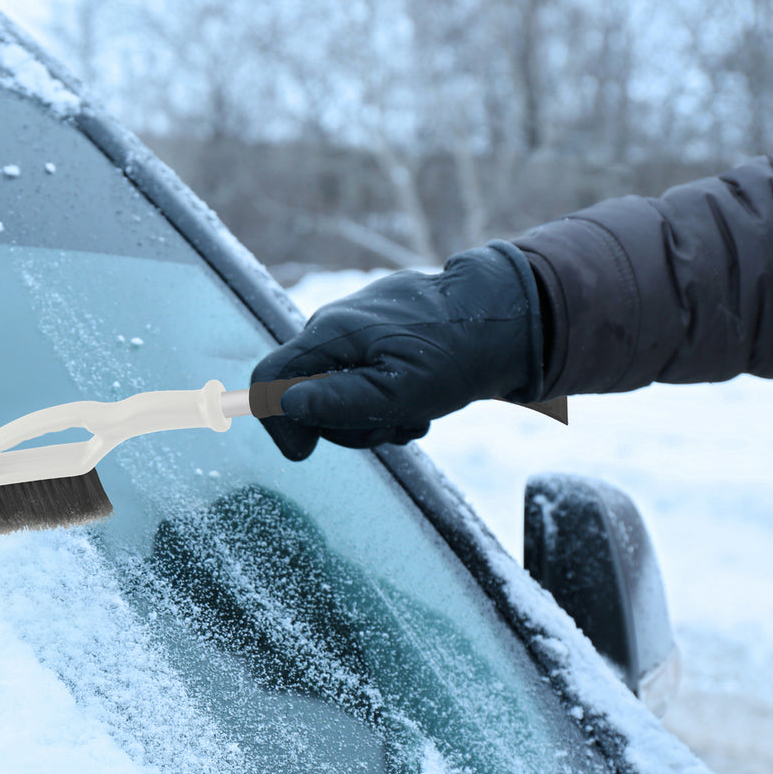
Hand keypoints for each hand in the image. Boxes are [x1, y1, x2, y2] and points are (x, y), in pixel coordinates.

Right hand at [251, 241, 543, 460]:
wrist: (504, 318)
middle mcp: (333, 326)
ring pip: (338, 391)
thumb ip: (338, 402)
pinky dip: (385, 400)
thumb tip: (286, 405)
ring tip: (415, 415)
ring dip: (372, 416)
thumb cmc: (455, 356)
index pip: (268, 381)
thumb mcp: (399, 393)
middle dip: (344, 425)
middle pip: (306, 395)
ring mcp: (354, 328)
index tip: (305, 454)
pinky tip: (419, 403)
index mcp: (330, 336)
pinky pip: (362, 377)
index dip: (276, 424)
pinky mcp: (376, 333)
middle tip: (392, 429)